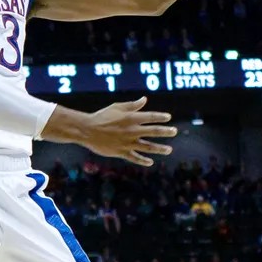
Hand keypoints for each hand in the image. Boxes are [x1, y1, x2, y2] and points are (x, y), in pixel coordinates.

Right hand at [55, 96, 175, 165]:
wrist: (87, 130)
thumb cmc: (102, 116)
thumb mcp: (117, 107)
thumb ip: (132, 105)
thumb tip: (144, 99)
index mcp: (131, 118)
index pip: (150, 117)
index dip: (161, 117)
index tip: (168, 118)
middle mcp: (132, 131)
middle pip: (153, 131)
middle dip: (165, 132)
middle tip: (174, 131)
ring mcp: (128, 143)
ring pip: (148, 147)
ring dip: (160, 149)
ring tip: (169, 150)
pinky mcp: (121, 152)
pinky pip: (135, 157)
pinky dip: (143, 160)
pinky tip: (150, 162)